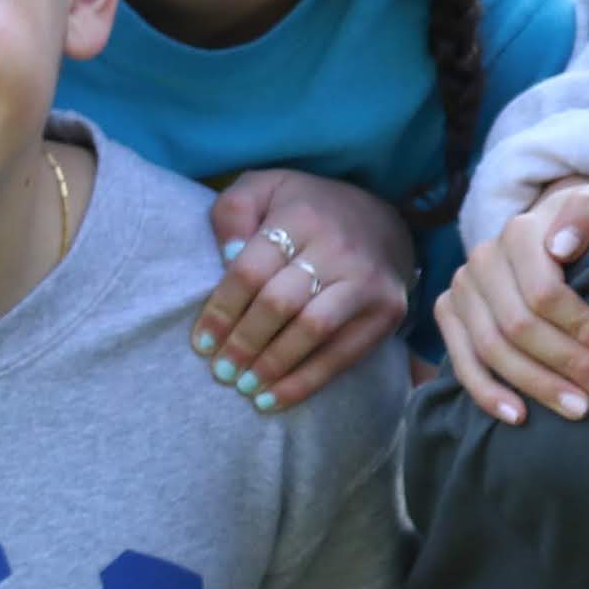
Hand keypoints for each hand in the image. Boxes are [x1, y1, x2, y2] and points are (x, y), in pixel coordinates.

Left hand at [193, 170, 414, 410]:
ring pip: (312, 332)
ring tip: (244, 387)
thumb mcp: (265, 189)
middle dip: (244, 342)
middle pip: (279, 304)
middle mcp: (338, 248)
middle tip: (220, 371)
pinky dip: (306, 382)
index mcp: (301, 217)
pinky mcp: (387, 311)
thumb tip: (224, 258)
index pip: (250, 270)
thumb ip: (233, 212)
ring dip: (272, 366)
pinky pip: (343, 355)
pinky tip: (276, 399)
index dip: (222, 311)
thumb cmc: (308, 210)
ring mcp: (367, 282)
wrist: (384, 220)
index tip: (201, 343)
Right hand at [432, 182, 588, 423]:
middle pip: (519, 326)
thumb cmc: (581, 226)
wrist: (546, 227)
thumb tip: (562, 247)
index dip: (582, 328)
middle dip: (566, 364)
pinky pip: (462, 362)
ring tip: (578, 410)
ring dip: (536, 385)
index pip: (545, 292)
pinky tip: (519, 416)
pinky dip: (488, 393)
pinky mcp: (448, 313)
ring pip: (492, 350)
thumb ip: (585, 215)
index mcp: (518, 233)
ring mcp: (461, 288)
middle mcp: (482, 260)